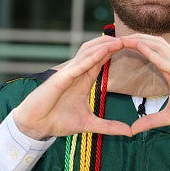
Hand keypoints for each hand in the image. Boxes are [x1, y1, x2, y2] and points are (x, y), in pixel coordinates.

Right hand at [12, 36, 131, 139]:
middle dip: (113, 44)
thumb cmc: (57, 121)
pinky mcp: (60, 78)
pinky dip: (90, 58)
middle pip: (96, 50)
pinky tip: (103, 52)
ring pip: (87, 53)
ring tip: (121, 41)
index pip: (102, 60)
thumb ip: (109, 126)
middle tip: (133, 39)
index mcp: (84, 79)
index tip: (134, 46)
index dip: (115, 51)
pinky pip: (77, 65)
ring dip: (104, 46)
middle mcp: (77, 73)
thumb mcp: (89, 124)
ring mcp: (68, 73)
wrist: (36, 126)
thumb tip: (129, 132)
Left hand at [119, 34, 169, 134]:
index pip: (150, 52)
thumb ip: (151, 121)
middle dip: (134, 38)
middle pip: (152, 43)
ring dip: (140, 40)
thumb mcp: (169, 117)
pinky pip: (164, 58)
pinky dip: (151, 51)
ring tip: (123, 38)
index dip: (136, 46)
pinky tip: (139, 47)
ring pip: (157, 44)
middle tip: (116, 38)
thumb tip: (133, 130)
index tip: (119, 46)